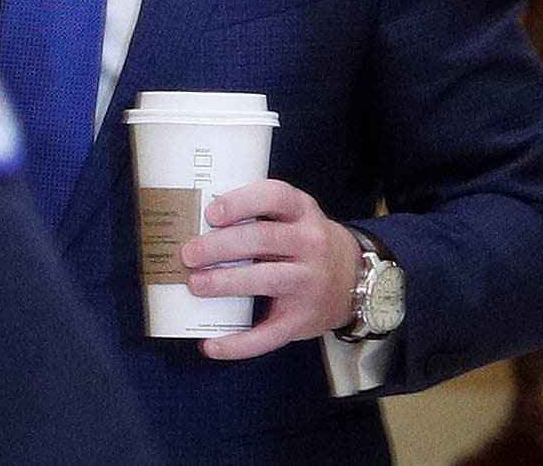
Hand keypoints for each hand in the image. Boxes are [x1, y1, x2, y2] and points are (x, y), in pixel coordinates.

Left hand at [180, 179, 358, 360]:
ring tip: (195, 284)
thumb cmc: (304, 242)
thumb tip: (191, 223)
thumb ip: (255, 215)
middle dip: (220, 246)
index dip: (241, 203)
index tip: (211, 214)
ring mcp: (310, 282)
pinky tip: (210, 345)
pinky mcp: (304, 319)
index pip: (275, 196)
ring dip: (226, 283)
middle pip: (263, 239)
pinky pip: (269, 334)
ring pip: (267, 280)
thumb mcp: (292, 217)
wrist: (355, 281)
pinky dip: (238, 344)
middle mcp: (311, 244)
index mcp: (302, 212)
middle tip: (188, 254)